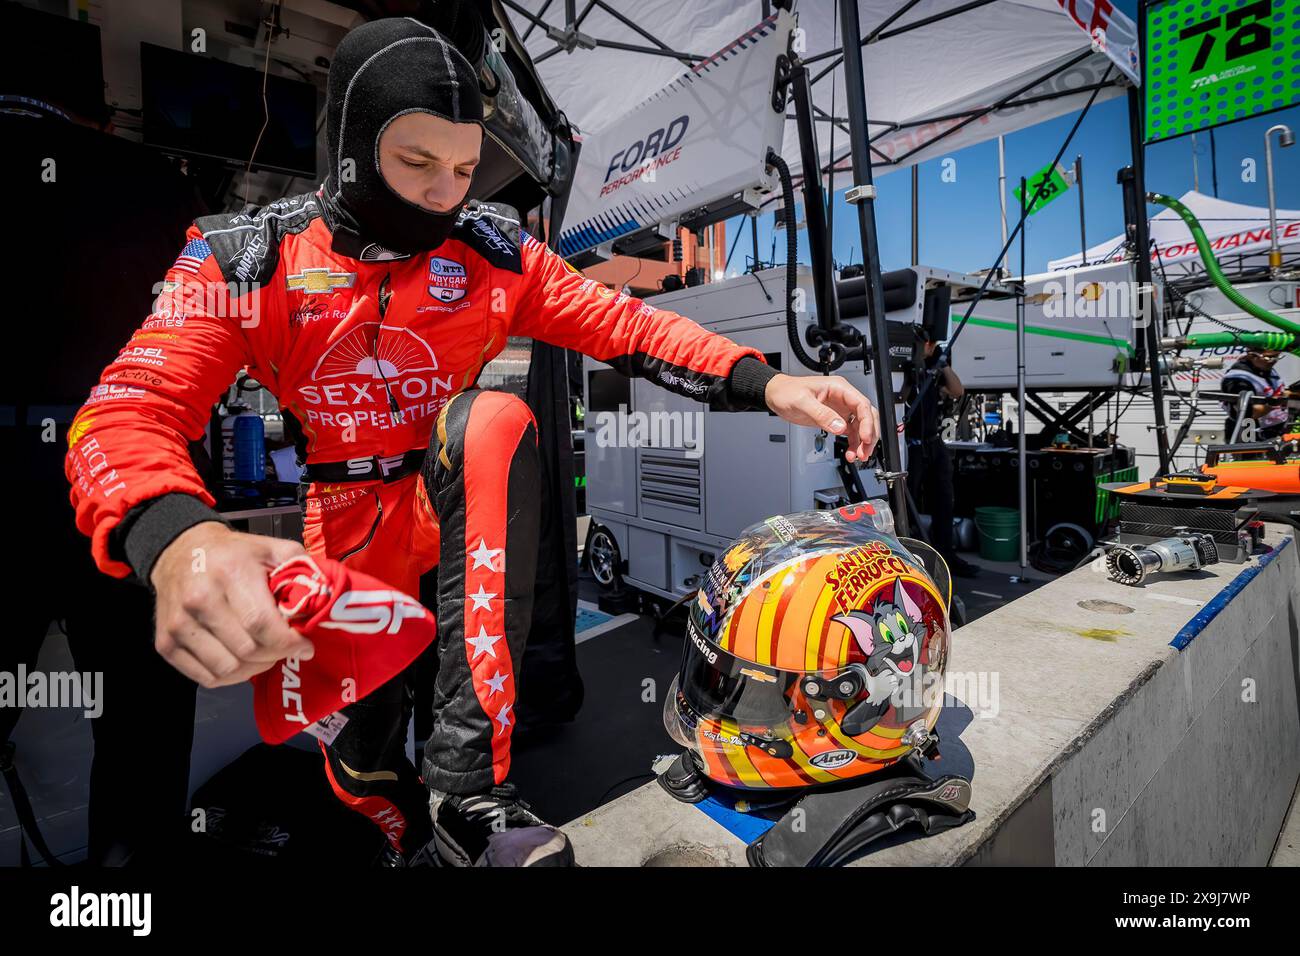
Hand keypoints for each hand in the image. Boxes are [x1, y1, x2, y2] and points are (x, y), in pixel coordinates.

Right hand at [151, 523, 313, 687]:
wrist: (180, 552)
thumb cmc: (233, 554)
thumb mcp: (272, 548)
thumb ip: (302, 567)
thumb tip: (327, 595)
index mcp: (230, 574)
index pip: (261, 624)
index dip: (288, 643)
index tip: (305, 646)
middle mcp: (200, 600)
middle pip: (247, 651)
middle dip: (276, 655)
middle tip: (286, 648)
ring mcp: (179, 625)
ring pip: (227, 670)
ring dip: (254, 668)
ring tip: (265, 653)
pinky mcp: (166, 644)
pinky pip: (206, 678)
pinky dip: (230, 676)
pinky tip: (242, 660)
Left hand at [764, 373, 880, 461]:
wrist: (777, 395)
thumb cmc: (787, 391)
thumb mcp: (802, 402)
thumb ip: (822, 414)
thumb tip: (839, 427)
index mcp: (839, 388)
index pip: (861, 405)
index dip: (867, 423)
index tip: (865, 438)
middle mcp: (843, 398)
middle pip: (867, 416)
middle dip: (869, 435)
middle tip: (865, 452)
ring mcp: (841, 409)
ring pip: (861, 426)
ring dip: (862, 442)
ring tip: (857, 456)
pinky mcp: (836, 419)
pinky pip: (851, 432)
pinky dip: (853, 444)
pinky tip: (850, 453)